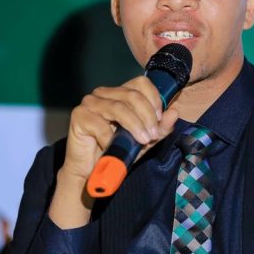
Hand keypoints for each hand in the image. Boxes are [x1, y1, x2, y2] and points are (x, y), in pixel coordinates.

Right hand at [49, 76, 179, 227]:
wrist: (91, 171)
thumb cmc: (117, 152)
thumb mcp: (144, 141)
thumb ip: (160, 128)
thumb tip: (174, 113)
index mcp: (120, 93)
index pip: (140, 83)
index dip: (154, 98)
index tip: (160, 119)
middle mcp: (104, 93)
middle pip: (132, 94)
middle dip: (147, 116)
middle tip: (153, 135)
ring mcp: (90, 102)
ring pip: (119, 108)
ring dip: (134, 126)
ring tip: (142, 141)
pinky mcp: (79, 115)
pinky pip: (100, 124)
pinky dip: (111, 139)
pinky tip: (113, 148)